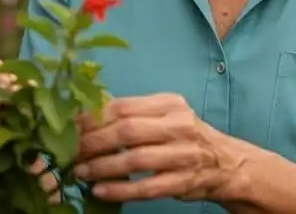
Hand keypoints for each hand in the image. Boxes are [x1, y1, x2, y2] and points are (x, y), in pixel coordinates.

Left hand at [72, 93, 245, 202]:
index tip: (70, 126)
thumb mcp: (167, 114)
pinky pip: (146, 187)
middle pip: (127, 131)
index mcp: (170, 104)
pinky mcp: (183, 181)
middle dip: (93, 142)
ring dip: (102, 167)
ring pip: (135, 160)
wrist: (225, 162)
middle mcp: (178, 125)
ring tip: (80, 171)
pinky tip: (100, 190)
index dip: (93, 117)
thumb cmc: (185, 135)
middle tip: (70, 151)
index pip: (125, 106)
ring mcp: (183, 155)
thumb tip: (88, 113)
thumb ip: (136, 112)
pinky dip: (120, 190)